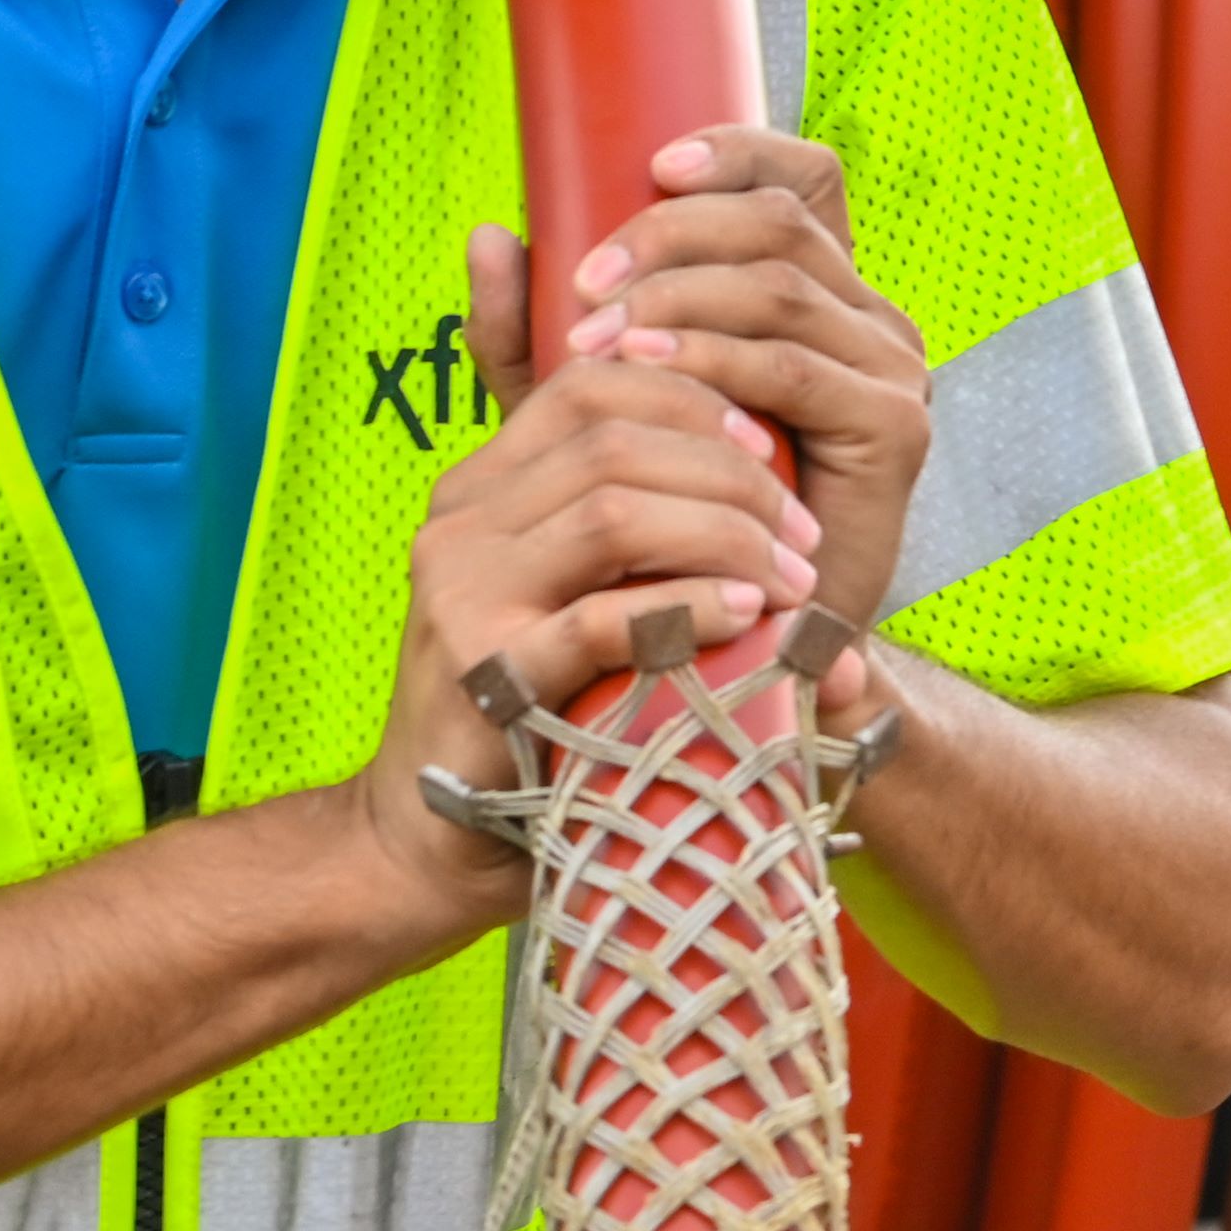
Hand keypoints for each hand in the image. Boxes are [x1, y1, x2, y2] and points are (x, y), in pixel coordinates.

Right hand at [353, 220, 824, 903]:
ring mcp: (463, 596)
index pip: (589, 387)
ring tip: (788, 577)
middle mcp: (460, 524)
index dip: (690, 398)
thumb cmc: (529, 718)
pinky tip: (744, 614)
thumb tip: (778, 494)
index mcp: (480, 488)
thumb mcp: (576, 600)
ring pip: (612, 509)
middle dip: (730, 473)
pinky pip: (601, 618)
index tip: (768, 449)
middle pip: (612, 437)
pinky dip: (686, 607)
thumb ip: (642, 539)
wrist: (429, 842)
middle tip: (801, 532)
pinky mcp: (483, 674)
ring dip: (724, 531)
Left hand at [571, 128, 932, 645]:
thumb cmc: (666, 515)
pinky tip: (648, 370)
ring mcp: (892, 370)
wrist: (747, 644)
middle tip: (583, 285)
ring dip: (678, 297)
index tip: (653, 164)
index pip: (802, 179)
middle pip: (778, 222)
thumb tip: (489, 235)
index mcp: (817, 292)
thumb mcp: (584, 408)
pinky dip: (715, 361)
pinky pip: (795, 368)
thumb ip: (533, 331)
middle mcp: (869, 317)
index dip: (738, 152)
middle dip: (671, 236)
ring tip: (596, 335)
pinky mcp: (894, 430)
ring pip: (779, 286)